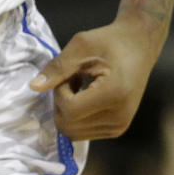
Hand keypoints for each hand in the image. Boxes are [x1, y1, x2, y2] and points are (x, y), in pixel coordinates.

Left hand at [29, 19, 158, 139]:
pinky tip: (86, 96)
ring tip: (80, 87)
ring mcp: (119, 127)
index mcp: (114, 94)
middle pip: (68, 126)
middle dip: (61, 103)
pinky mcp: (117, 129)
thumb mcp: (81, 46)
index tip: (68, 75)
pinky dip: (77, 116)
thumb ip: (57, 68)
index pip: (70, 110)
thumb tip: (33, 87)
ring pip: (73, 133)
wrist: (140, 44)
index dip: (60, 93)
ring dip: (67, 111)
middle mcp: (119, 117)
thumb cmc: (111, 41)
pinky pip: (83, 132)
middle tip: (71, 79)